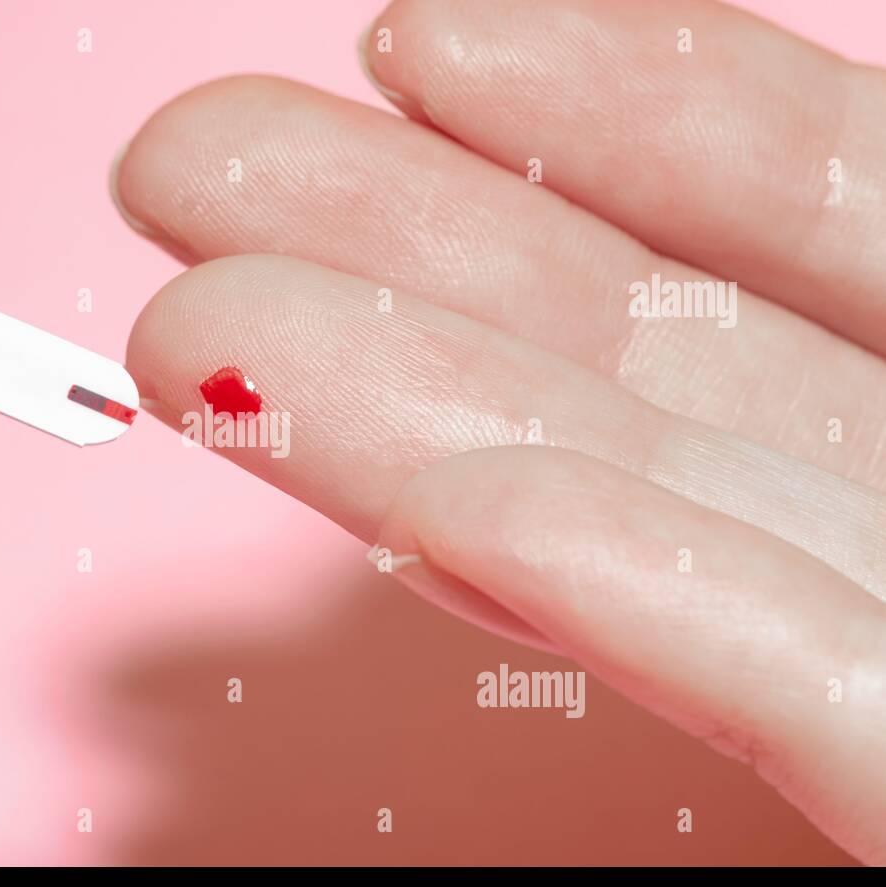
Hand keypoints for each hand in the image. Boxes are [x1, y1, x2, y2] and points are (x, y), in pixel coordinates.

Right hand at [111, 0, 885, 862]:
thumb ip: (874, 231)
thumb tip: (570, 333)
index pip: (831, 201)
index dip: (628, 108)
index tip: (429, 49)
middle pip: (674, 356)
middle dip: (415, 249)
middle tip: (209, 180)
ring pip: (660, 504)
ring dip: (417, 408)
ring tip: (206, 332)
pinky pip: (783, 684)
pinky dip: (616, 590)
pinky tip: (439, 510)